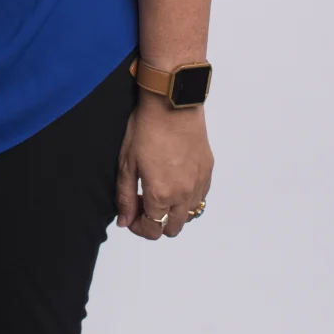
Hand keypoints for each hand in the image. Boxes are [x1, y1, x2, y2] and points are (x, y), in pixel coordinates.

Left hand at [116, 92, 213, 238]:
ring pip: (189, 216)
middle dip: (156, 223)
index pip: (152, 230)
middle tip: (143, 202)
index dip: (138, 228)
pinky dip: (188, 199)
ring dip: (174, 213)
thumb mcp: (126, 163)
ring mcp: (199, 184)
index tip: (131, 215)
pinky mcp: (207, 172)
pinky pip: (200, 198)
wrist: (172, 104)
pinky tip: (176, 182)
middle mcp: (184, 195)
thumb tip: (125, 220)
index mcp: (161, 194)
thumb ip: (125, 197)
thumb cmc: (147, 129)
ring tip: (160, 192)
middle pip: (173, 229)